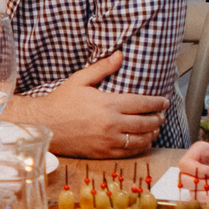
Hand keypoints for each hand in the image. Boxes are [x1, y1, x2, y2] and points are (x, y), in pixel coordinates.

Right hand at [6, 51, 166, 158]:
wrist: (44, 125)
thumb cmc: (61, 102)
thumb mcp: (80, 80)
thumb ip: (102, 68)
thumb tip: (119, 55)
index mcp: (108, 104)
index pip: (142, 104)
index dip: (157, 103)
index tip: (164, 101)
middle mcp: (111, 124)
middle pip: (146, 123)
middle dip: (158, 118)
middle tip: (162, 114)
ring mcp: (108, 141)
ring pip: (140, 140)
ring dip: (152, 134)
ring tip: (155, 128)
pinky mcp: (102, 153)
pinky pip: (128, 152)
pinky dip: (140, 147)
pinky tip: (143, 142)